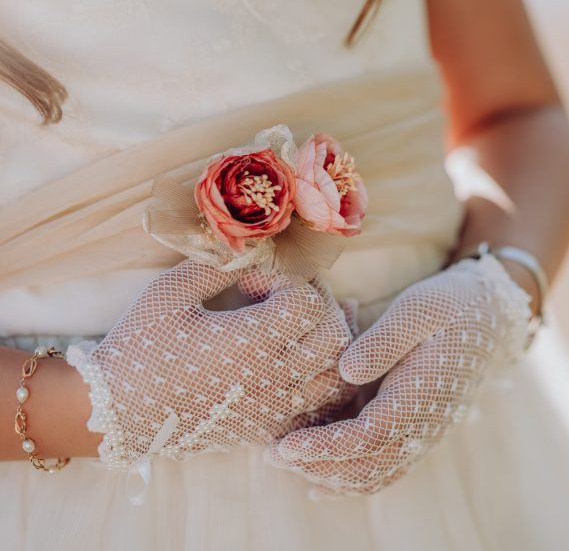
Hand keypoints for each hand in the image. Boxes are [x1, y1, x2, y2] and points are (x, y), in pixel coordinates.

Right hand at [68, 260, 352, 468]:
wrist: (120, 412)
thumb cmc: (140, 348)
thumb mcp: (171, 293)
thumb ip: (216, 265)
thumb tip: (250, 251)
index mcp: (250, 343)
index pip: (307, 303)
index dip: (286, 280)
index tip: (253, 280)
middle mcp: (272, 378)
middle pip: (334, 336)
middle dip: (319, 305)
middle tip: (286, 294)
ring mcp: (274, 408)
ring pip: (336, 376)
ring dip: (330, 343)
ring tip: (304, 324)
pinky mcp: (268, 427)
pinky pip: (319, 407)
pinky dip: (325, 380)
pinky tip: (308, 360)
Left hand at [264, 255, 531, 497]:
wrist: (492, 317)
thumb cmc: (451, 306)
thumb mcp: (417, 310)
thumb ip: (383, 342)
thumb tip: (346, 371)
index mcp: (421, 396)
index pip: (367, 438)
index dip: (324, 447)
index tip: (284, 447)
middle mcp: (424, 424)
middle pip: (368, 467)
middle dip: (319, 467)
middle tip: (272, 455)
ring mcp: (422, 429)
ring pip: (376, 473)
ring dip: (333, 474)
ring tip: (290, 463)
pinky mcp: (416, 424)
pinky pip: (385, 463)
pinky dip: (352, 471)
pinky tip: (322, 471)